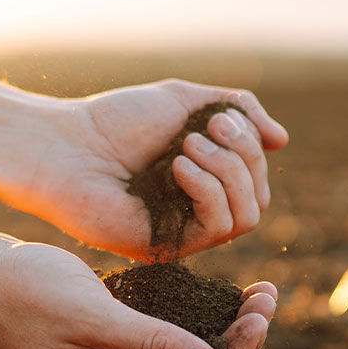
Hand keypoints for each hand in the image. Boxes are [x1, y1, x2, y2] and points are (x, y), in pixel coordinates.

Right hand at [0, 238, 278, 348]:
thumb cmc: (21, 291)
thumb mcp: (92, 314)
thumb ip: (152, 343)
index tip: (261, 310)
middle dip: (237, 341)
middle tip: (268, 294)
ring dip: (219, 329)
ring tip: (255, 293)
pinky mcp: (103, 344)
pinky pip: (159, 340)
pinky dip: (189, 319)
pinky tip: (212, 293)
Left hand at [25, 79, 288, 260]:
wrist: (65, 146)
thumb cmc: (116, 121)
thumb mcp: (186, 100)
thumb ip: (238, 110)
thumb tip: (282, 140)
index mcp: (204, 179)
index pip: (256, 176)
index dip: (250, 145)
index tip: (218, 117)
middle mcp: (197, 210)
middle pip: (259, 196)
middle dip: (243, 156)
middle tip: (205, 130)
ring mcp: (184, 232)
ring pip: (248, 216)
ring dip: (228, 172)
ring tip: (187, 147)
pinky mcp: (168, 248)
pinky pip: (218, 228)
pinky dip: (209, 191)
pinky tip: (178, 167)